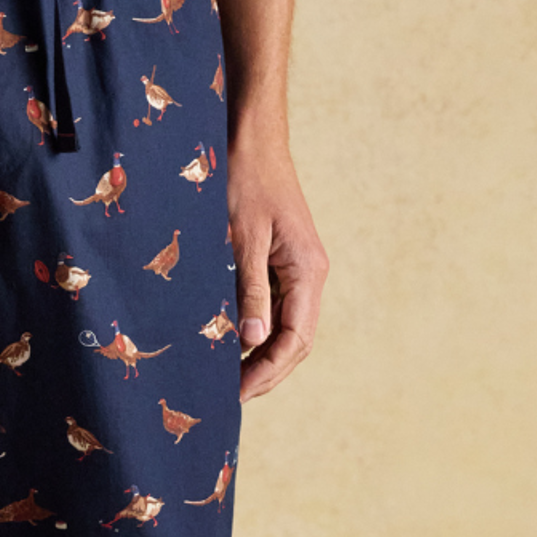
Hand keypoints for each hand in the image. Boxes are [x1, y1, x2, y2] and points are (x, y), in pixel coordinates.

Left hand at [227, 130, 327, 401]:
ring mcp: (295, 269)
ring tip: (227, 381)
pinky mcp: (279, 262)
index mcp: (308, 271)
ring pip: (284, 328)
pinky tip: (229, 345)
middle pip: (294, 341)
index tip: (238, 394)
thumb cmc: (244, 180)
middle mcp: (309, 275)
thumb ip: (250, 289)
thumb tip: (254, 341)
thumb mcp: (242, 238)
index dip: (268, 372)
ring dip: (260, 357)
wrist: (250, 137)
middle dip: (265, 373)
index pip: (295, 339)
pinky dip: (254, 331)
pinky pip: (272, 308)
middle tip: (230, 398)